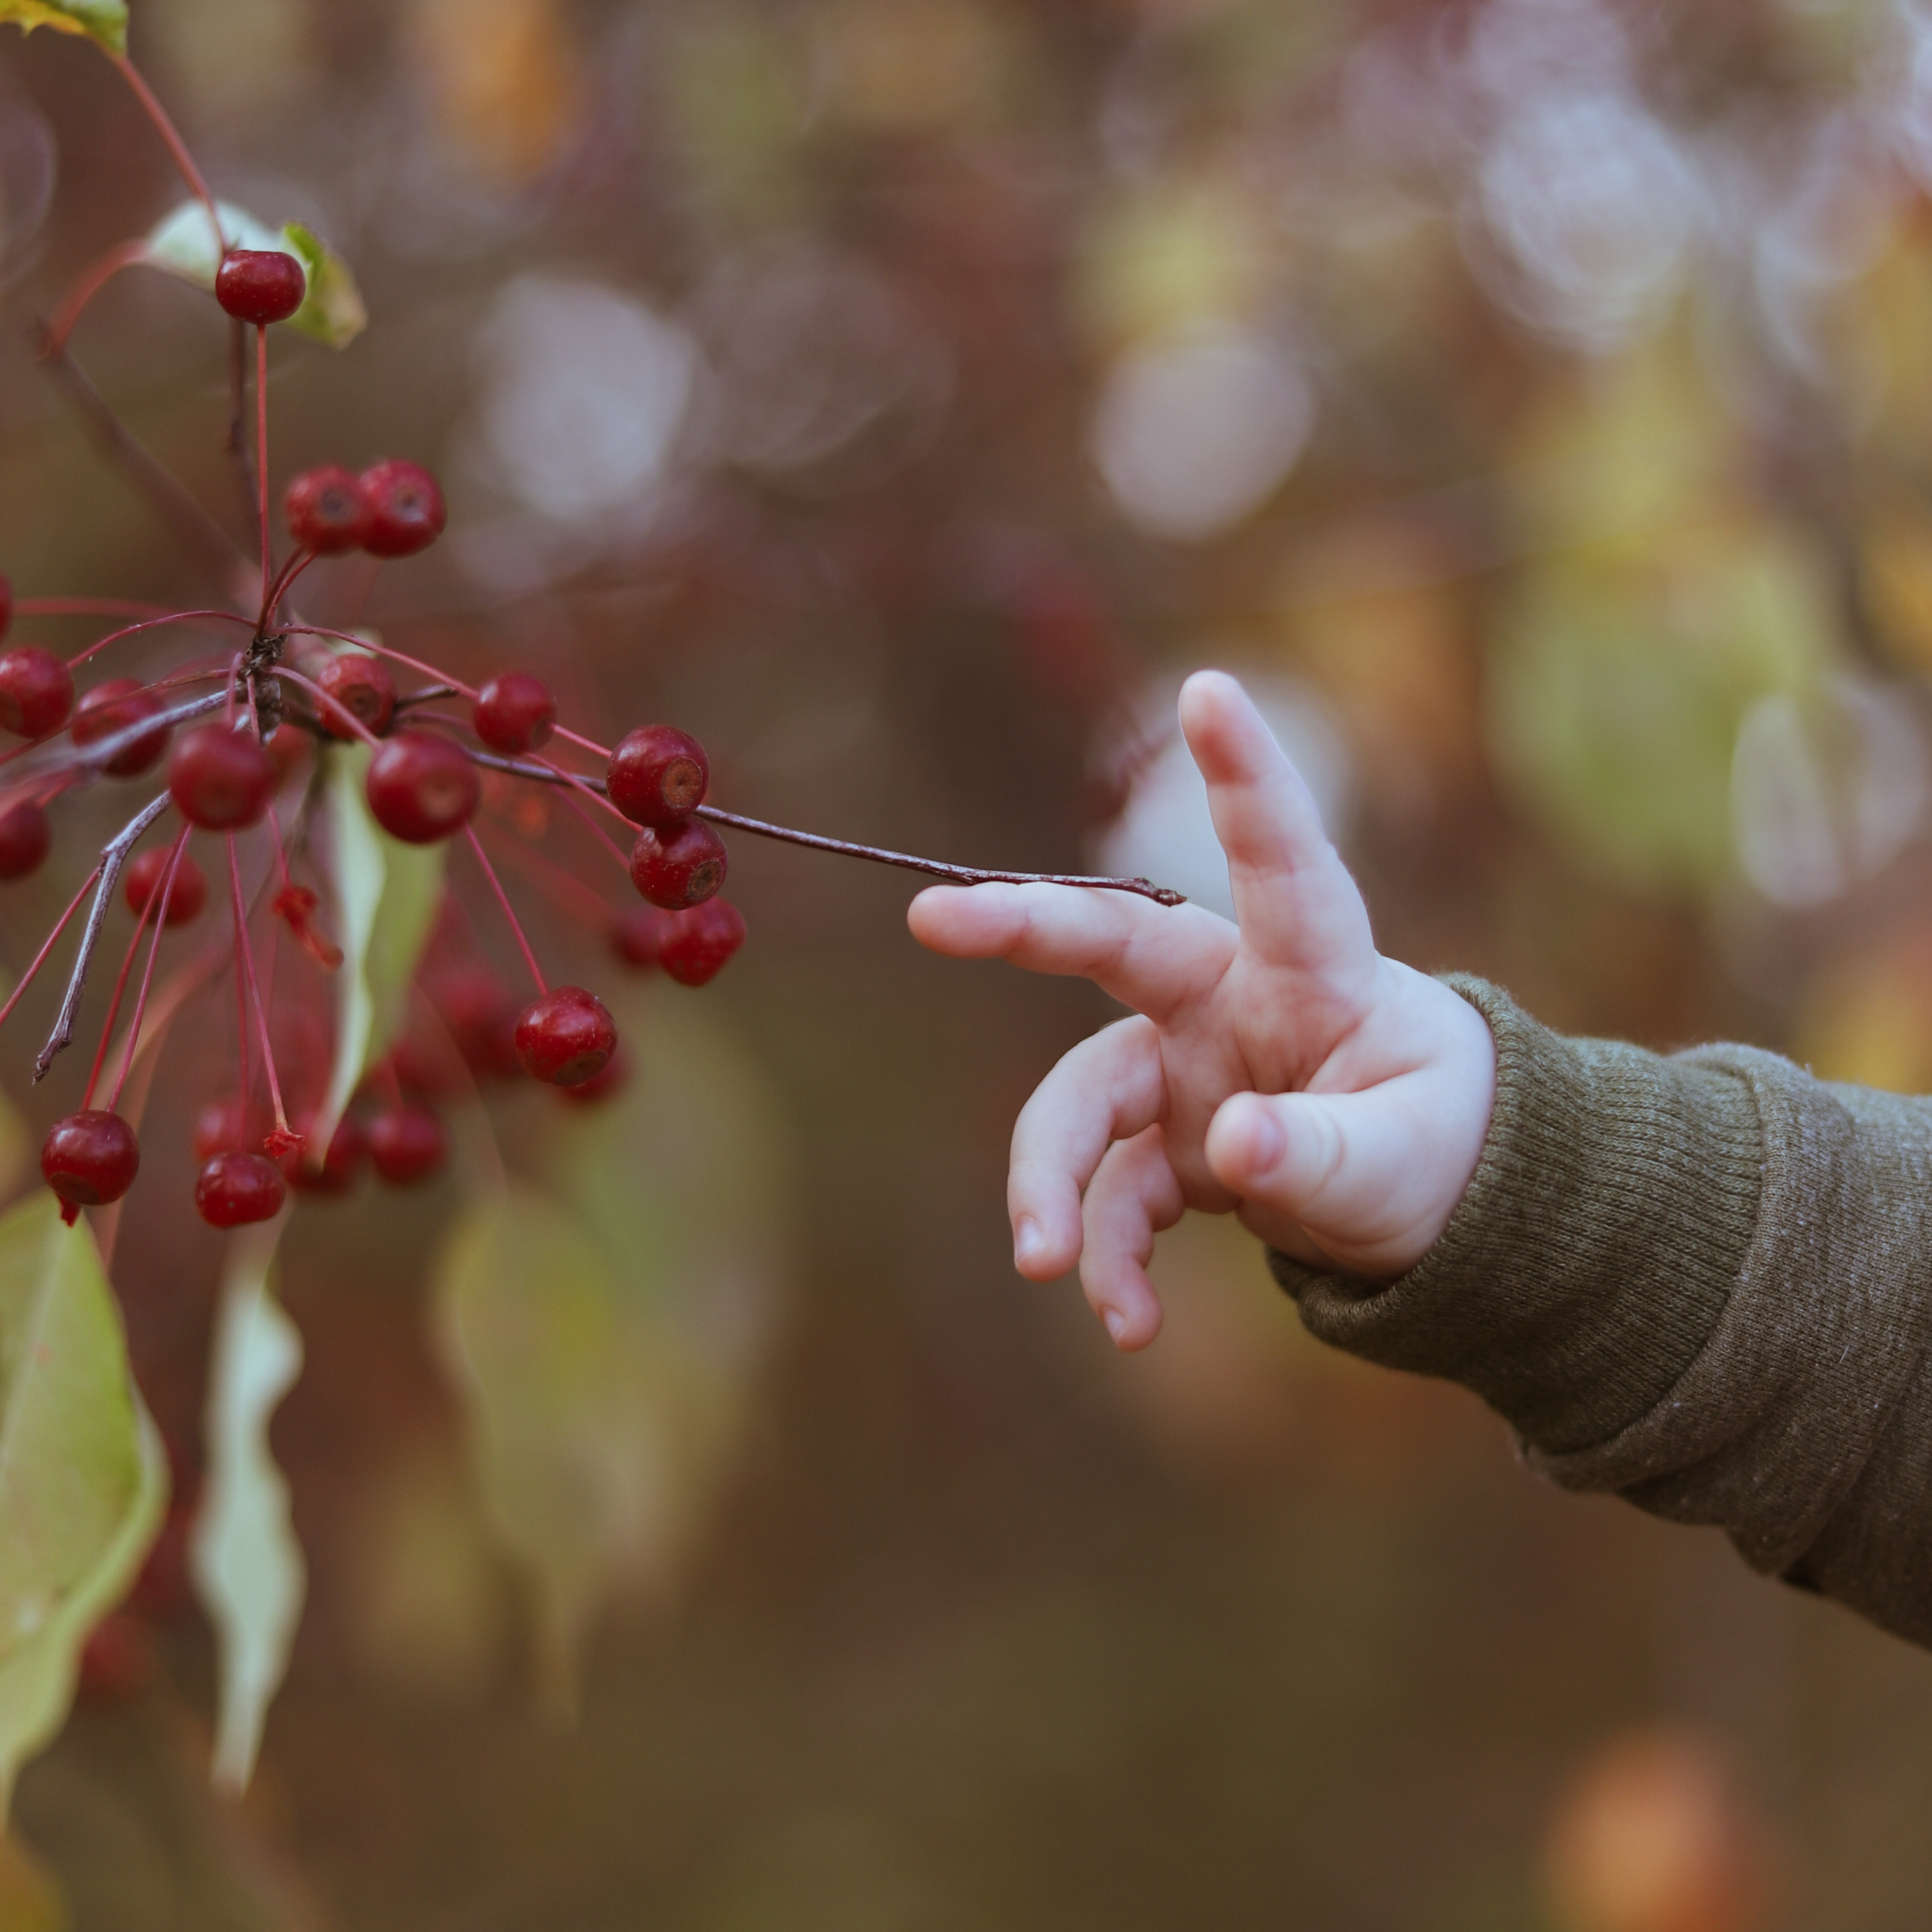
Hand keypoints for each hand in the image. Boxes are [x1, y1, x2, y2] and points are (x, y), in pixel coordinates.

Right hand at [908, 670, 1495, 1349]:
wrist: (1420, 1204)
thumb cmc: (1434, 1145)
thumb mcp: (1404, 1162)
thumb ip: (1326, 1155)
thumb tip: (1228, 1151)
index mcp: (1310, 971)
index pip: (1282, 861)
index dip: (1247, 778)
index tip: (1210, 687)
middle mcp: (1227, 1000)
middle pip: (1111, 943)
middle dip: (1023, 926)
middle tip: (932, 918)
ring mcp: (1183, 1068)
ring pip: (1083, 1102)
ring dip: (1052, 1183)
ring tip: (1050, 1268)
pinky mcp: (1162, 1142)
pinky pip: (1107, 1196)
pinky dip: (1105, 1258)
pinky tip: (1123, 1320)